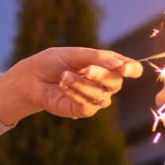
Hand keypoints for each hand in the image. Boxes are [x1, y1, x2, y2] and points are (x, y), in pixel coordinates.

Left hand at [0, 48, 142, 122]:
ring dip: (82, 84)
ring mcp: (96, 98)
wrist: (32, 78)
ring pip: (101, 95)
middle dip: (101, 75)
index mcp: (107, 65)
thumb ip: (98, 58)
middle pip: (117, 82)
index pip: (130, 69)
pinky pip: (88, 105)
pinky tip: (62, 86)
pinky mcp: (83, 110)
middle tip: (85, 69)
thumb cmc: (54, 62)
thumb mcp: (76, 54)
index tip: (126, 69)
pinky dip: (75, 94)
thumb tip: (120, 64)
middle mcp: (105, 83)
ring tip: (64, 76)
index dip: (132, 69)